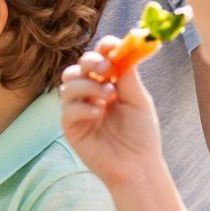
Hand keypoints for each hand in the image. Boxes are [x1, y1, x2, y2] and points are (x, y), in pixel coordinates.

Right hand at [58, 38, 166, 189]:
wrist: (137, 165)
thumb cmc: (141, 134)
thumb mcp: (139, 101)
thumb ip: (128, 77)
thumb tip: (124, 49)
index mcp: (108, 83)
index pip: (99, 59)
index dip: (103, 48)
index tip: (111, 45)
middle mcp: (90, 93)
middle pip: (79, 66)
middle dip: (91, 63)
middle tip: (106, 69)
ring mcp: (78, 109)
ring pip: (70, 84)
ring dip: (89, 85)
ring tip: (109, 96)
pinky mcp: (71, 126)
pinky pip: (68, 109)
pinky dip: (83, 107)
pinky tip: (99, 113)